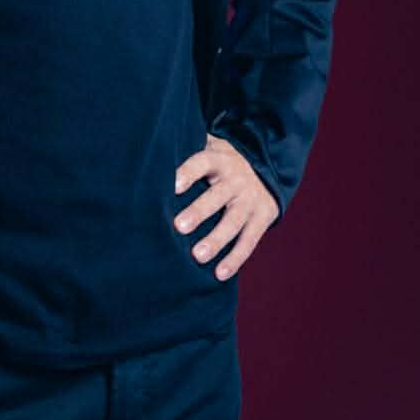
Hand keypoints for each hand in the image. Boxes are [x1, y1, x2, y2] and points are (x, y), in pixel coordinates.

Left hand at [174, 132, 279, 279]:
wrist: (267, 168)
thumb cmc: (222, 161)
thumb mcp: (210, 146)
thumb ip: (187, 145)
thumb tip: (152, 145)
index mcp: (220, 159)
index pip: (203, 162)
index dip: (188, 172)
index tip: (173, 186)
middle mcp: (237, 179)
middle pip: (218, 196)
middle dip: (199, 212)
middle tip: (179, 227)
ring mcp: (251, 200)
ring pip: (234, 221)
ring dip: (216, 240)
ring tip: (197, 256)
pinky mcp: (262, 219)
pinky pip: (249, 241)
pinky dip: (235, 259)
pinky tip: (219, 274)